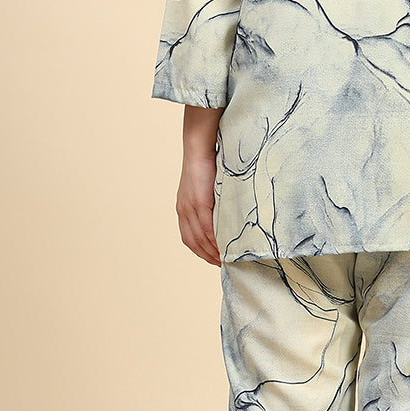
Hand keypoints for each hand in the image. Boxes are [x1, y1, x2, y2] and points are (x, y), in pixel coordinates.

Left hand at [176, 150, 220, 265]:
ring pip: (200, 237)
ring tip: (226, 259)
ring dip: (213, 251)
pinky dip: (214, 239)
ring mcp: (190, 206)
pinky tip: (223, 246)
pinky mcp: (199, 201)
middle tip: (223, 265)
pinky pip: (207, 226)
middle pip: (193, 242)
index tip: (214, 259)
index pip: (189, 238)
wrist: (199, 146)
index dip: (200, 252)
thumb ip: (210, 203)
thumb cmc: (206, 164)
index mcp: (183, 208)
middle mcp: (183, 210)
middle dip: (207, 256)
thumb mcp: (205, 188)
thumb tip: (224, 215)